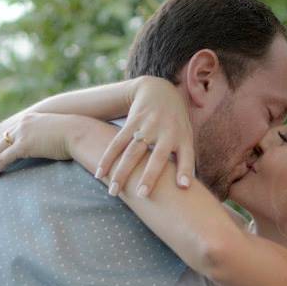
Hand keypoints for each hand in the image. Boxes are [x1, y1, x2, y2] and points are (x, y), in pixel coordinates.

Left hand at [0, 112, 76, 179]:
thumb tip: (47, 149)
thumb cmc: (75, 135)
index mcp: (29, 119)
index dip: (1, 147)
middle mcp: (22, 123)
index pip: (9, 135)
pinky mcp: (24, 144)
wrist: (80, 131)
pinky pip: (4, 158)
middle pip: (0, 142)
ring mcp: (22, 133)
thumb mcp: (57, 134)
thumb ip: (47, 140)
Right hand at [96, 76, 194, 195]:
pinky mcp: (131, 122)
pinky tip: (99, 173)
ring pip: (132, 152)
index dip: (185, 170)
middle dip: (149, 176)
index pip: (187, 156)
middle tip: (141, 195)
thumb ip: (185, 159)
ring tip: (113, 191)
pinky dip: (107, 158)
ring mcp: (147, 126)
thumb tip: (184, 188)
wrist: (158, 90)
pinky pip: (117, 142)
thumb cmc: (175, 122)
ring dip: (122, 172)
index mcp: (182, 137)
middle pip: (156, 157)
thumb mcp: (185, 136)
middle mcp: (166, 131)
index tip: (183, 186)